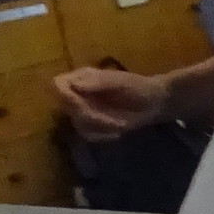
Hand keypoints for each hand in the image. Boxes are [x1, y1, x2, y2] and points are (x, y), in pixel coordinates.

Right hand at [54, 67, 170, 142]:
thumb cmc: (139, 86)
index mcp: (82, 77)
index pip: (57, 85)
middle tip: (113, 121)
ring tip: (120, 124)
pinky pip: (87, 134)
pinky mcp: (93, 124)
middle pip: (67, 107)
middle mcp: (78, 93)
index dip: (65, 97)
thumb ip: (98, 82)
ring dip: (99, 127)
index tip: (81, 105)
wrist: (155, 103)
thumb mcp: (120, 81)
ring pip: (77, 123)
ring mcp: (84, 109)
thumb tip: (75, 84)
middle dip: (90, 116)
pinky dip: (102, 136)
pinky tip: (117, 133)